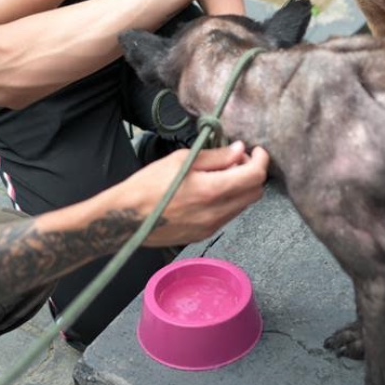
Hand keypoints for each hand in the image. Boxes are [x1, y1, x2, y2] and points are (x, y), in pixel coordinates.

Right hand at [116, 141, 268, 246]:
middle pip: (255, 193)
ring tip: (222, 174)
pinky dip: (230, 200)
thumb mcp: (181, 161)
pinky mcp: (204, 235)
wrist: (123, 219)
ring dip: (242, 187)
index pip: (255, 176)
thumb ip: (216, 157)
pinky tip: (212, 190)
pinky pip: (229, 215)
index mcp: (212, 191)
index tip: (256, 150)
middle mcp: (216, 212)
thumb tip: (239, 150)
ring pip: (244, 205)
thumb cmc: (147, 185)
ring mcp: (211, 227)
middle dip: (253, 173)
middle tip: (237, 160)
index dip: (261, 160)